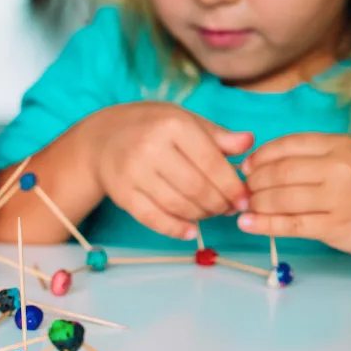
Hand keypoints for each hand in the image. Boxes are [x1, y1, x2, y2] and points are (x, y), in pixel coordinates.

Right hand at [87, 102, 253, 238]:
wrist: (102, 138)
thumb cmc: (150, 127)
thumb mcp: (183, 120)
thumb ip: (216, 135)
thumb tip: (248, 142)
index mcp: (172, 125)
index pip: (211, 163)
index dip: (232, 186)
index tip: (244, 199)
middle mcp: (150, 147)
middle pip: (196, 188)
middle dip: (219, 204)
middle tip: (228, 209)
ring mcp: (133, 172)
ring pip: (177, 205)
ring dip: (201, 215)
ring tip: (210, 213)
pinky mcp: (121, 193)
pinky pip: (152, 218)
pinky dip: (175, 229)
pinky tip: (190, 231)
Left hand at [238, 133, 350, 256]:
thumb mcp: (349, 158)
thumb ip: (312, 158)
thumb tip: (261, 165)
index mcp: (339, 145)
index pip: (286, 145)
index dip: (259, 157)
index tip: (245, 167)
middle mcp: (338, 167)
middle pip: (278, 172)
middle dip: (253, 183)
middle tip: (241, 192)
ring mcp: (337, 197)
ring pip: (280, 198)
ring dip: (255, 204)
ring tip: (243, 208)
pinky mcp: (335, 225)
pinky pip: (290, 224)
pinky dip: (264, 224)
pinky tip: (248, 224)